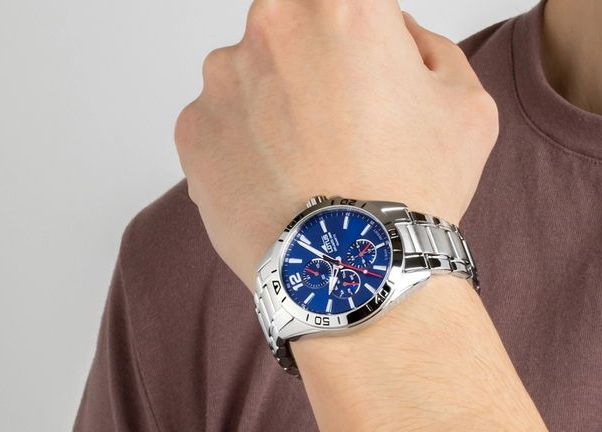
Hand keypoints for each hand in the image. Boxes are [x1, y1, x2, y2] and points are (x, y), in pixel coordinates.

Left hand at [174, 1, 497, 290]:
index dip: (356, 33)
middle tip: (337, 117)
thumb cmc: (411, 190)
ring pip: (248, 74)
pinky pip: (218, 122)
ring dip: (271, 103)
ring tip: (305, 161)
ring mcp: (222, 80)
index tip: (356, 66)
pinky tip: (274, 181)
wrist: (352, 271)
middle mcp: (272, 27)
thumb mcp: (464, 101)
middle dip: (311, 60)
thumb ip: (423, 44)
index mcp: (343, 5)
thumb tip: (391, 34)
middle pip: (289, 25)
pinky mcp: (191, 129)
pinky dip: (241, 144)